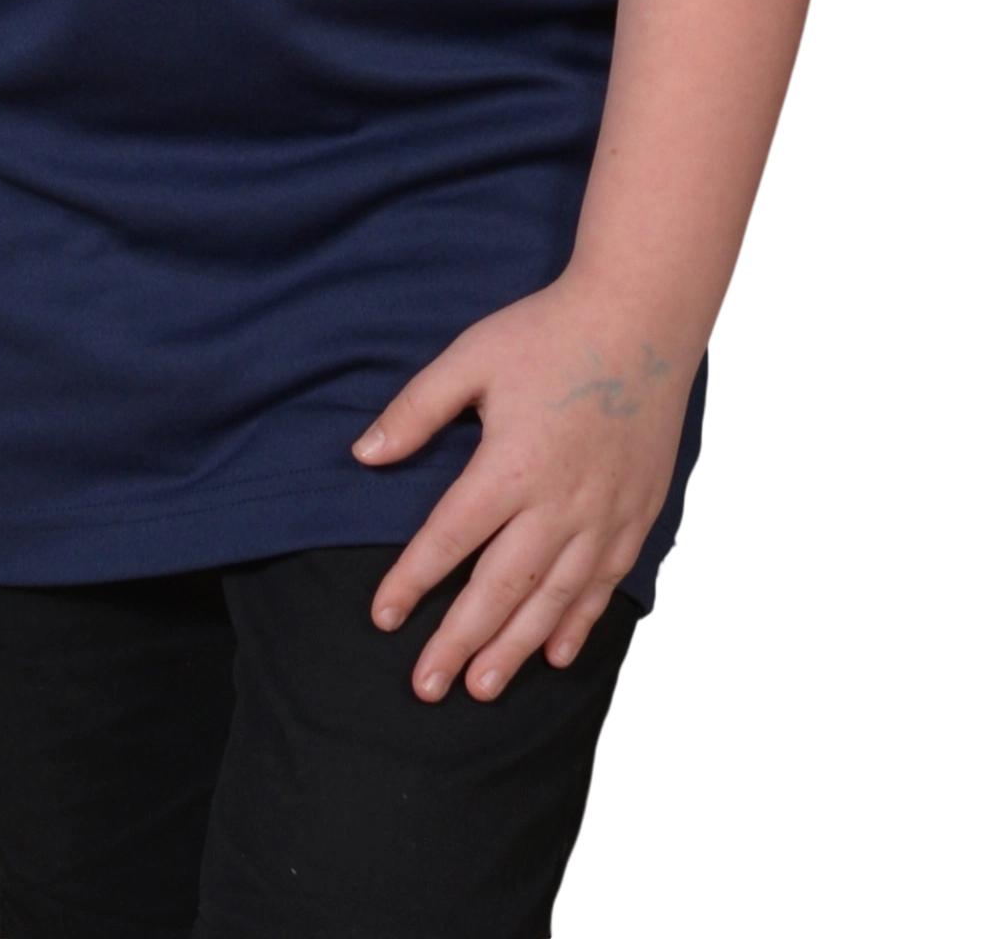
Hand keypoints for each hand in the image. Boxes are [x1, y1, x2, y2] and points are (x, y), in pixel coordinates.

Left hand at [350, 273, 694, 701]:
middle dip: (459, 641)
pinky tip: (555, 653)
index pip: (449, 539)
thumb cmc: (550, 333)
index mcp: (511, 466)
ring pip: (553, 600)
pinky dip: (578, 623)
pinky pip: (604, 584)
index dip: (412, 582)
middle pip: (499, 588)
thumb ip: (416, 409)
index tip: (382, 617)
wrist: (642, 318)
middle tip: (426, 688)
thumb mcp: (472, 358)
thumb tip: (363, 454)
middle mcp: (558, 503)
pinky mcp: (636, 513)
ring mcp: (603, 514)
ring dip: (515, 649)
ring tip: (481, 688)